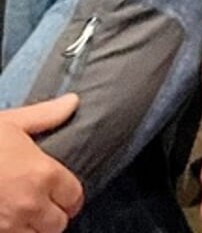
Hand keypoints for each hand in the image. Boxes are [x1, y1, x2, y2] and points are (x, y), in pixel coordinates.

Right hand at [0, 93, 82, 232]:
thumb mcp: (12, 122)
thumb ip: (46, 115)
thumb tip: (72, 102)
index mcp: (43, 175)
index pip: (74, 197)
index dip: (70, 196)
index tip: (63, 194)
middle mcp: (29, 203)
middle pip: (58, 224)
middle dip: (53, 215)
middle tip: (44, 206)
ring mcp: (7, 224)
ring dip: (33, 228)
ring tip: (24, 215)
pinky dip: (12, 232)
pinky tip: (6, 221)